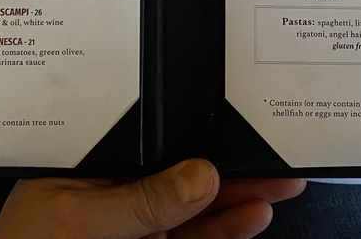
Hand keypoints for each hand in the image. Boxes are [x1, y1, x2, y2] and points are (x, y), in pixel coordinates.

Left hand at [0, 158, 304, 238]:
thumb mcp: (83, 220)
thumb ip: (142, 201)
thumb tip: (200, 175)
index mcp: (91, 165)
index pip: (152, 140)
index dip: (196, 135)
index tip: (238, 132)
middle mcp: (115, 190)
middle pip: (183, 173)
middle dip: (231, 168)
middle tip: (276, 161)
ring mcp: (134, 226)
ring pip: (196, 209)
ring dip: (237, 201)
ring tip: (277, 188)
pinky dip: (223, 230)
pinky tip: (250, 218)